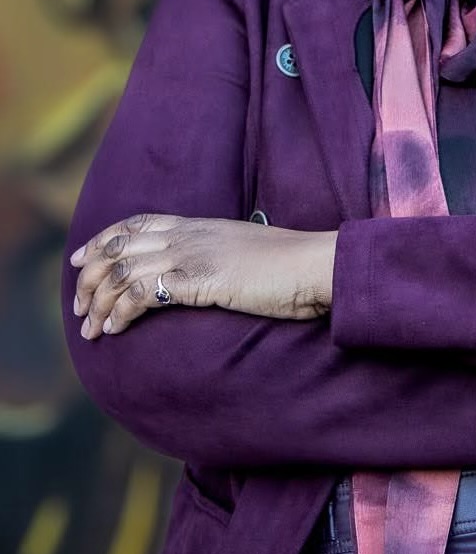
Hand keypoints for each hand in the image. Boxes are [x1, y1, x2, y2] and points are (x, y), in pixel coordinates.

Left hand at [71, 214, 336, 339]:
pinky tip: (115, 330)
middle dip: (90, 277)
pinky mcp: (198, 279)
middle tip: (79, 308)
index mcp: (201, 225)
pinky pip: (142, 294)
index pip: (137, 224)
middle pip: (119, 247)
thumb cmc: (293, 268)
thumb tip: (209, 275)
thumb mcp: (248, 256)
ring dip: (99, 303)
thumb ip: (221, 258)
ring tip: (91, 330)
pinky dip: (120, 313)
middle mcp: (190, 234)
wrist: (317, 266)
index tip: (79, 259)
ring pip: (123, 271)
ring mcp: (192, 254)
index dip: (102, 240)